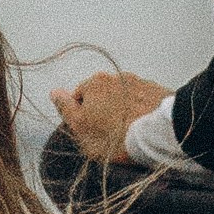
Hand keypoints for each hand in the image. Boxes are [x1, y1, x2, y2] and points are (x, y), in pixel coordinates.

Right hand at [52, 70, 172, 163]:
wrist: (159, 132)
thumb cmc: (116, 135)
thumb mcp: (81, 128)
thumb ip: (66, 109)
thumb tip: (54, 93)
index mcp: (94, 83)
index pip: (78, 98)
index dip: (81, 118)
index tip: (90, 133)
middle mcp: (116, 77)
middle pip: (102, 97)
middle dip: (104, 113)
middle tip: (110, 135)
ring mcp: (139, 83)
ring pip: (123, 99)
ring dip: (124, 112)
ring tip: (130, 134)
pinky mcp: (158, 92)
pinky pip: (143, 103)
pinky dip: (141, 112)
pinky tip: (144, 128)